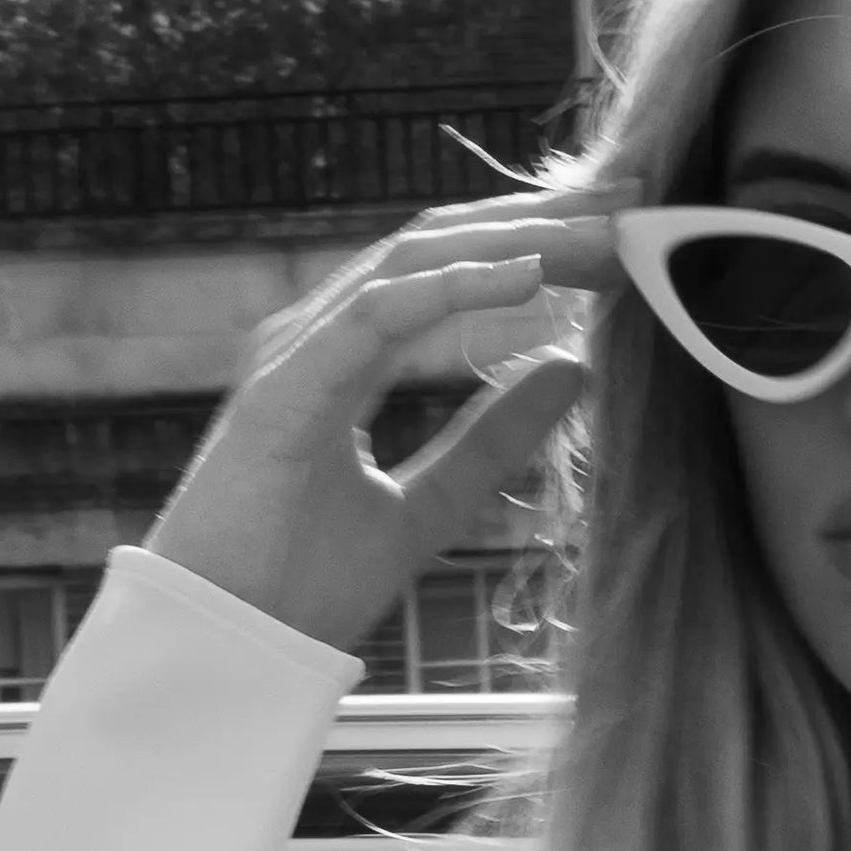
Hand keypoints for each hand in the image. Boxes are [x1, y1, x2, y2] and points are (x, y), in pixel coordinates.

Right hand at [145, 184, 631, 662]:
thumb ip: (489, 441)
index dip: (532, 240)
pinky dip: (454, 288)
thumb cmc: (297, 589)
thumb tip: (570, 370)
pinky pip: (377, 315)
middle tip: (627, 197)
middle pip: (437, 245)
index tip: (616, 229)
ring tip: (596, 230)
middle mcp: (317, 337)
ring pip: (413, 262)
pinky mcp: (284, 390)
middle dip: (535, 217)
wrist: (223, 652)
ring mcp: (296, 355)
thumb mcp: (427, 509)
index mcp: (344, 356)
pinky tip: (528, 275)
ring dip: (511, 238)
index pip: (446, 269)